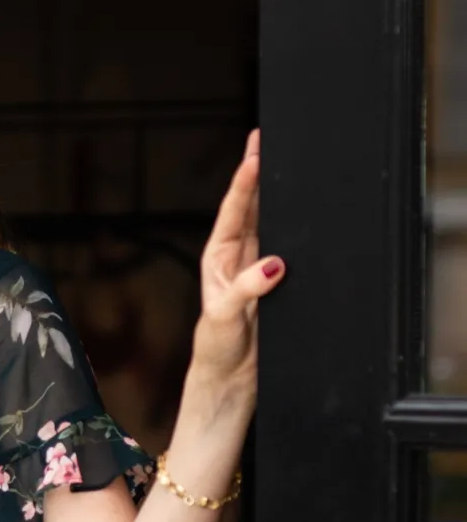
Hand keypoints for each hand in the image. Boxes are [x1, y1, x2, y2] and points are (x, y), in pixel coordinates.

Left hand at [192, 129, 284, 395]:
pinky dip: (295, 230)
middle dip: (258, 174)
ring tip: (282, 162)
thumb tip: (274, 264)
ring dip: (276, 196)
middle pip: (251, 209)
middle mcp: (236, 258)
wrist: (231, 381)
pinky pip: (288, 250)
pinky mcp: (276, 285)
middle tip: (265, 140)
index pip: (233, 212)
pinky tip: (304, 210)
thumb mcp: (226, 318)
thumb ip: (248, 291)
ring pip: (270, 225)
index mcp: (217, 258)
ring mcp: (257, 269)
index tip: (254, 152)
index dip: (244, 181)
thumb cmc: (217, 349)